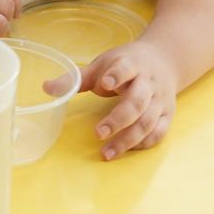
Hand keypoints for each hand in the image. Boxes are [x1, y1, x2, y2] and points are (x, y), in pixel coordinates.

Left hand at [71, 40, 177, 160]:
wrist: (164, 60)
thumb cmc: (126, 64)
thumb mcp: (102, 64)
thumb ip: (76, 78)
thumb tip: (46, 88)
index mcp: (131, 64)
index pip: (125, 68)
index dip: (117, 75)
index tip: (105, 84)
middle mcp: (149, 83)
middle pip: (137, 101)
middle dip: (118, 119)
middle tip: (97, 133)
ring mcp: (160, 100)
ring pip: (148, 121)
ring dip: (128, 139)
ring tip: (106, 153)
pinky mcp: (168, 114)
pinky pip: (159, 132)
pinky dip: (143, 143)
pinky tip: (126, 150)